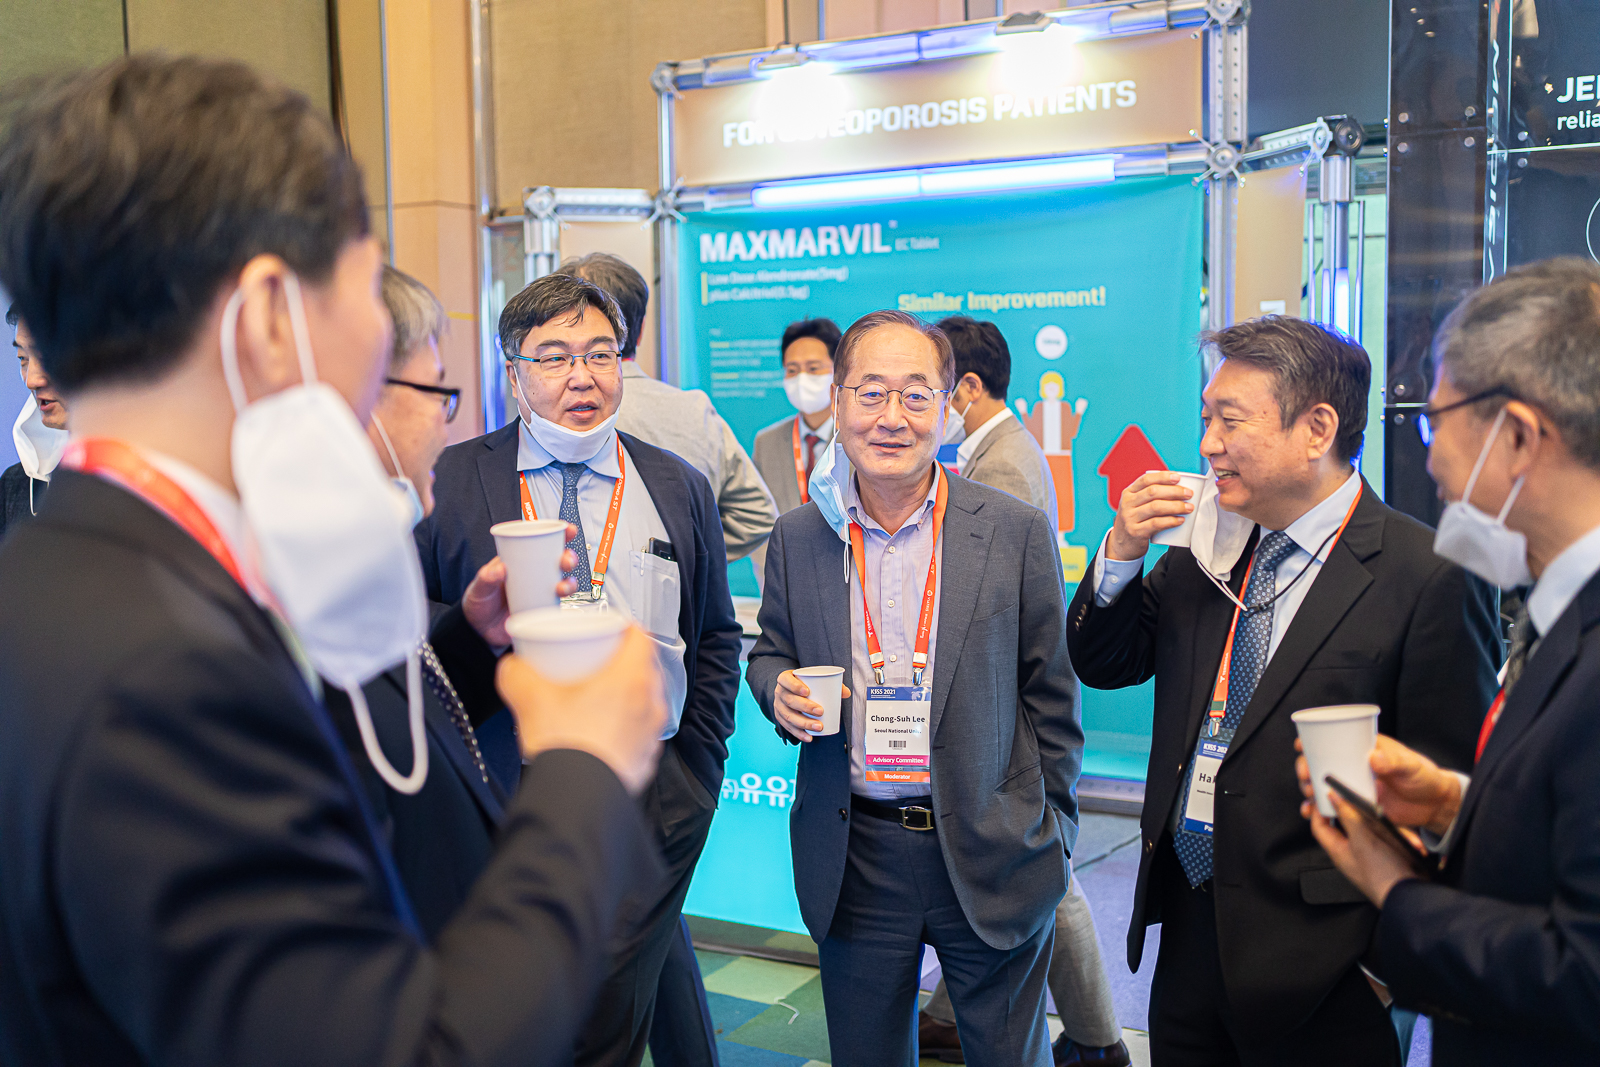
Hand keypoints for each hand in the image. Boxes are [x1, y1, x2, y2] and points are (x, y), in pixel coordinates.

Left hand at [462, 524, 581, 645]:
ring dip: (569, 582)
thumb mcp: (478, 587)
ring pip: (563, 582)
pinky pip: (558, 604)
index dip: (559, 535)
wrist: (480, 631)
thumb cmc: (479, 603)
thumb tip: (501, 569)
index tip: (568, 529)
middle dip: (569, 558)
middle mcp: (534, 575)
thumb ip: (486, 577)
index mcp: (519, 561)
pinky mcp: (541, 609)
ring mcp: (539, 592)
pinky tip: (559, 603)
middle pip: (558, 562)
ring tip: (561, 587)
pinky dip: (564, 603)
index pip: (541, 543)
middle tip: (565, 561)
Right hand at [498, 626, 665, 795]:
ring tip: (594, 702)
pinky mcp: (645, 760)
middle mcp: (649, 705)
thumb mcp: (530, 699)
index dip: (624, 627)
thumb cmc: (566, 748)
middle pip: (643, 669)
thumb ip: (517, 674)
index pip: (640, 636)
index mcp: (631, 679)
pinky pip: (638, 734)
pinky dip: (623, 729)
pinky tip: (597, 734)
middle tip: (595, 666)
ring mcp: (650, 735)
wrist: (576, 798)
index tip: (609, 629)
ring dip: (624, 698)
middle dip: (620, 664)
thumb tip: (513, 667)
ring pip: (643, 703)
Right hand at [774, 670, 850, 741]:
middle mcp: (779, 693)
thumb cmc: (804, 684)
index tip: (808, 691)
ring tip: (819, 726)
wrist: (789, 690)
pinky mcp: (780, 718)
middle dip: (805, 707)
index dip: (794, 686)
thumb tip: (846, 693)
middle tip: (821, 711)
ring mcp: (778, 706)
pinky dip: (799, 733)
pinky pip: (789, 727)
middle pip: (789, 700)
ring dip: (804, 723)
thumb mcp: (812, 679)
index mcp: (785, 679)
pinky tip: (809, 737)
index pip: (786, 681)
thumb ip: (830, 683)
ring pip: (789, 716)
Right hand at [1106, 471, 1194, 561]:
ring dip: (1176, 506)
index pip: (1146, 480)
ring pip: (1156, 507)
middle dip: (1174, 491)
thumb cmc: (1135, 522)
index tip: (1178, 477)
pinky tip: (1180, 520)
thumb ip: (1150, 496)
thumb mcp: (1136, 505)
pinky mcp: (1136, 532)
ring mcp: (1130, 518)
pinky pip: (1156, 524)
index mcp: (1128, 493)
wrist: (1121, 545)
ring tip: (1189, 508)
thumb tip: (1179, 488)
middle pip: (1153, 492)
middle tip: (1189, 494)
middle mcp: (1127, 504)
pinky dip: (1170, 521)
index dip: (1163, 477)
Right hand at [1294, 736, 1461, 835]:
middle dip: (1306, 767)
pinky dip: (1318, 807)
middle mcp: (1354, 765)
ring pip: (1322, 783)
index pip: (1333, 739)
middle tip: (1305, 776)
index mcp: (1364, 748)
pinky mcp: (1356, 804)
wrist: (1434, 806)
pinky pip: (1332, 804)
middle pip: (1321, 762)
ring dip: (1309, 787)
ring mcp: (1353, 784)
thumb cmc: (1424, 778)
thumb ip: (1395, 761)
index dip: (1312, 740)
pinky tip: (1311, 811)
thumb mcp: (1411, 766)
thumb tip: (1372, 758)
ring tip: (1309, 793)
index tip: (1301, 745)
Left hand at [1307, 790, 1418, 907]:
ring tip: (1400, 832)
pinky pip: (1392, 839)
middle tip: (1369, 803)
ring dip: (1389, 828)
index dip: (1319, 810)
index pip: (1319, 826)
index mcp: (1338, 850)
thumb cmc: (1383, 875)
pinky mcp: (1389, 855)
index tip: (1326, 794)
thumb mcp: (1363, 841)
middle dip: (1362, 813)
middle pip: (1349, 823)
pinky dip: (1402, 838)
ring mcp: (1371, 853)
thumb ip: (1348, 817)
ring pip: (1375, 830)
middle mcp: (1352, 851)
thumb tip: (1333, 798)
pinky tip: (1412, 843)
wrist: (1411, 896)